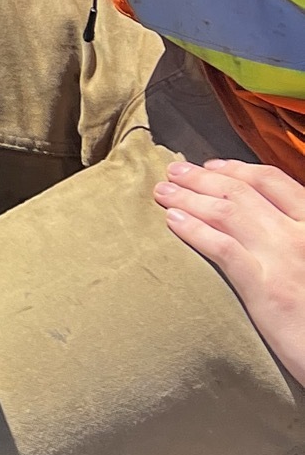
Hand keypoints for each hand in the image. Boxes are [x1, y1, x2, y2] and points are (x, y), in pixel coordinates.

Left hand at [154, 159, 304, 383]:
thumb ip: (294, 235)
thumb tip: (262, 220)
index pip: (272, 181)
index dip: (236, 169)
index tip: (210, 166)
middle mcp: (301, 234)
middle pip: (242, 192)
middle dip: (202, 178)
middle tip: (174, 172)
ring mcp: (284, 259)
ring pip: (227, 214)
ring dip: (189, 197)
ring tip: (163, 192)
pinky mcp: (266, 289)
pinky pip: (223, 248)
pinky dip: (194, 230)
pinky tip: (172, 222)